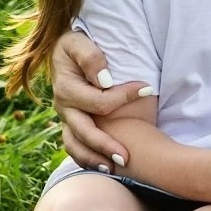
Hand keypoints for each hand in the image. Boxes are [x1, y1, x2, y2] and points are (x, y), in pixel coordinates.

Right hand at [50, 27, 152, 168]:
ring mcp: (66, 119)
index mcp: (66, 89)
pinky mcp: (71, 125)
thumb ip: (90, 57)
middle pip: (84, 132)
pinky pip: (75, 147)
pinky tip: (105, 167)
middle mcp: (64, 108)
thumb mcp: (77, 42)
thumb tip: (104, 81)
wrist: (63, 52)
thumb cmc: (75, 45)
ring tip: (115, 169)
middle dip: (105, 145)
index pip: (98, 101)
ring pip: (76, 146)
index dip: (123, 97)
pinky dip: (88, 158)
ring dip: (94, 158)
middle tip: (127, 158)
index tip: (147, 87)